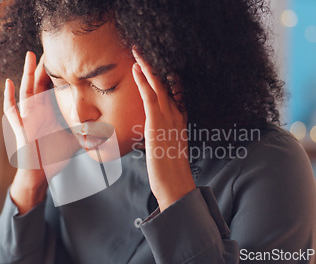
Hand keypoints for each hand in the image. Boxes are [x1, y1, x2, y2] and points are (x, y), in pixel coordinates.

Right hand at [4, 51, 77, 213]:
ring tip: (30, 56)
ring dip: (27, 73)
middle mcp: (35, 113)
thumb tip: (103, 127)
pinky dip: (9, 98)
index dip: (53, 73)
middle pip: (37, 84)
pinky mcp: (20, 129)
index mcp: (46, 113)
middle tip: (45, 48)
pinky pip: (12, 111)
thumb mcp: (72, 139)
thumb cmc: (52, 157)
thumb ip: (84, 131)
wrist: (40, 174)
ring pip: (25, 91)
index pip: (48, 88)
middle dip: (40, 66)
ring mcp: (26, 119)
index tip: (61, 58)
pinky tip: (9, 84)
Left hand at [131, 48, 195, 210]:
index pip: (172, 92)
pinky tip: (137, 68)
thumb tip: (152, 134)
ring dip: (148, 66)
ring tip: (137, 51)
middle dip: (154, 65)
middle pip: (166, 84)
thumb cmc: (169, 171)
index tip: (154, 63)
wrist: (175, 185)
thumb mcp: (165, 149)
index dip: (164, 76)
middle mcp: (176, 115)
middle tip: (144, 49)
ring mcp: (168, 118)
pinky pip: (150, 97)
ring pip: (159, 85)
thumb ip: (161, 136)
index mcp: (178, 120)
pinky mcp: (158, 124)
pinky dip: (144, 81)